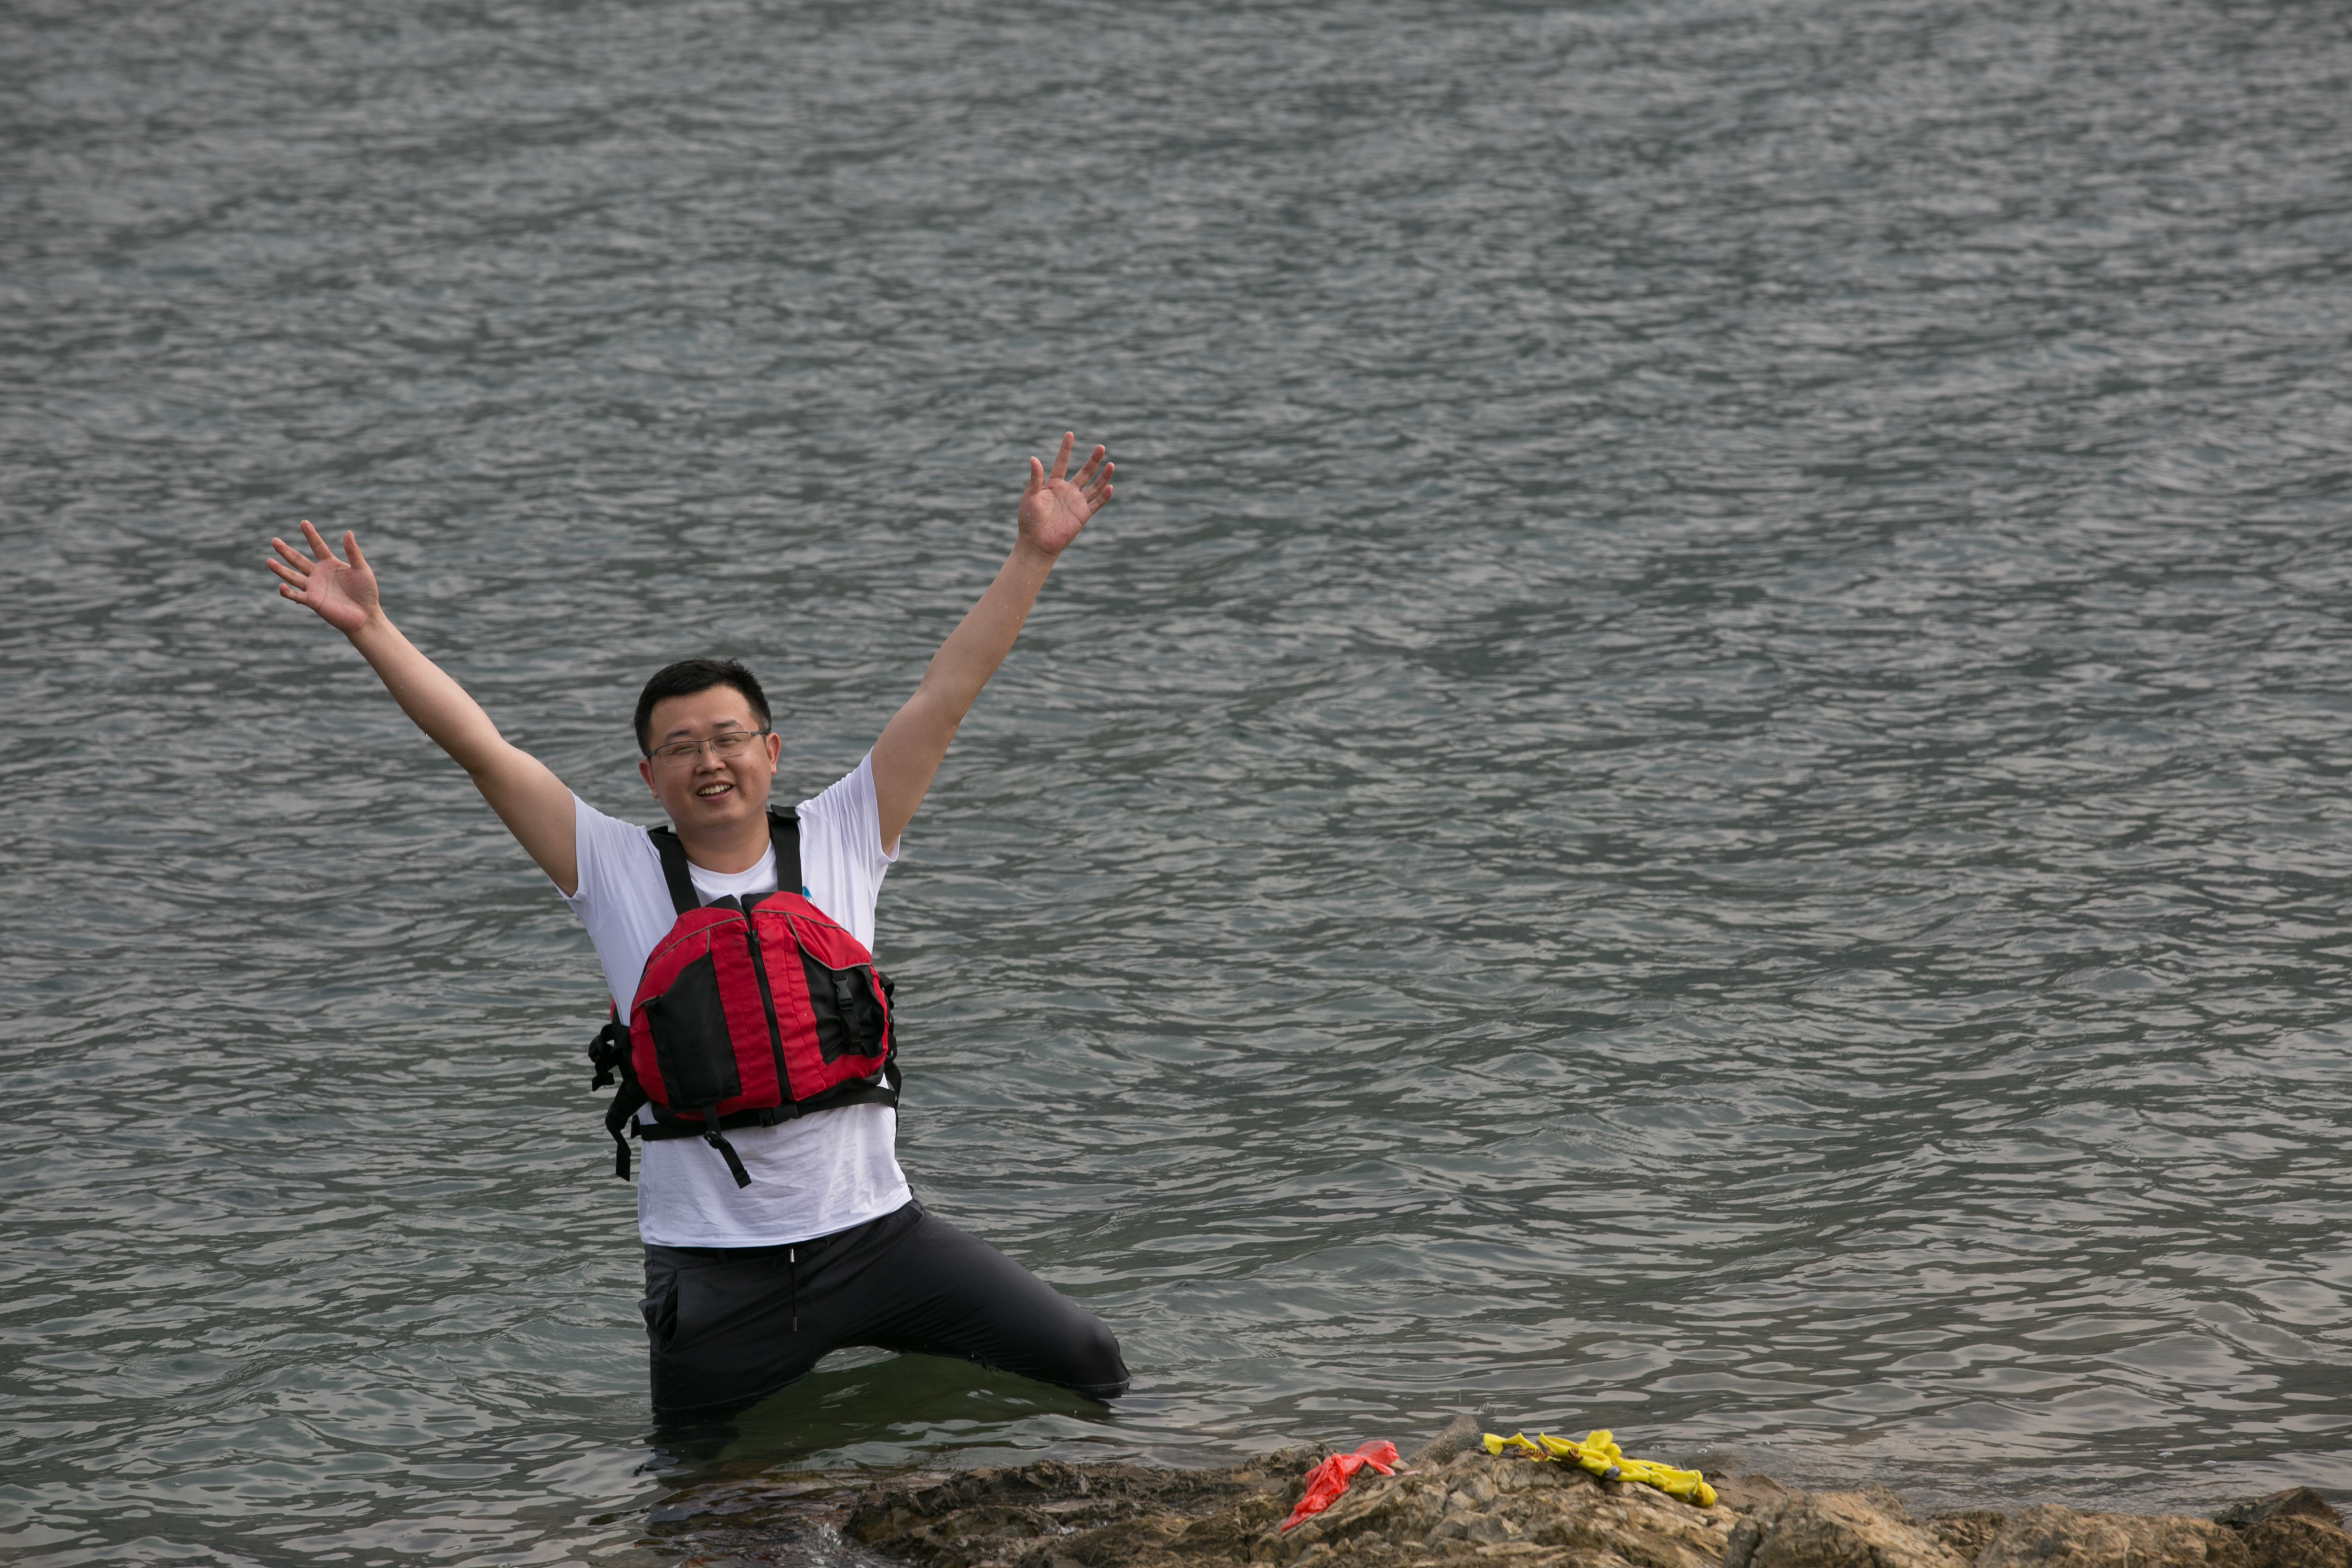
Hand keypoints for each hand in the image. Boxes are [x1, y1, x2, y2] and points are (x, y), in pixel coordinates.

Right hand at [267, 519, 380, 635]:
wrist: (366, 615)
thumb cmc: (366, 592)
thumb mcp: (362, 569)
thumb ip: (353, 552)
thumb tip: (348, 532)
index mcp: (330, 564)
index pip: (318, 546)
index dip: (310, 535)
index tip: (303, 522)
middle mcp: (319, 574)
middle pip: (299, 560)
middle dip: (286, 551)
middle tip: (274, 540)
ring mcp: (314, 587)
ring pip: (293, 576)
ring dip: (280, 570)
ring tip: (269, 561)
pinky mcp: (313, 601)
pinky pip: (297, 596)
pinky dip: (288, 592)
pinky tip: (281, 585)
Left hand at [1017, 433, 1113, 558]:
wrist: (1036, 542)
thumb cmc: (1029, 519)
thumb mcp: (1029, 496)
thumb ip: (1035, 478)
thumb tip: (1033, 458)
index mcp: (1052, 484)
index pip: (1061, 462)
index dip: (1066, 449)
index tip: (1070, 434)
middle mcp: (1067, 491)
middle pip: (1084, 472)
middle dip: (1093, 460)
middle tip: (1101, 447)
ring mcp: (1076, 502)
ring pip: (1094, 486)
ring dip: (1103, 476)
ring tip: (1111, 464)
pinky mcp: (1082, 515)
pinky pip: (1096, 504)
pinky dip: (1103, 496)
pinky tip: (1109, 487)